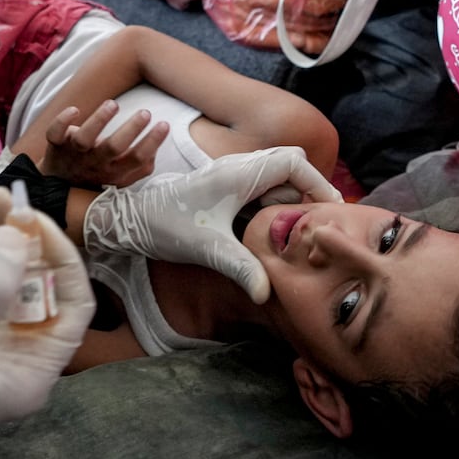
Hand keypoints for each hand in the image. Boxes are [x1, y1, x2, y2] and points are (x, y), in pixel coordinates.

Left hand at [39, 100, 167, 188]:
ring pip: (84, 139)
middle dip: (131, 130)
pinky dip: (62, 121)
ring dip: (99, 120)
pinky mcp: (56, 145)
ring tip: (113, 104)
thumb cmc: (96, 176)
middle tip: (146, 113)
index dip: (151, 143)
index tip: (164, 124)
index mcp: (114, 171)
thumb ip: (140, 167)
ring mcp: (74, 154)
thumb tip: (155, 149)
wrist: (57, 188)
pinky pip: (54, 133)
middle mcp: (95, 163)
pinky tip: (75, 110)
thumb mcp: (121, 179)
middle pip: (113, 148)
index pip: (137, 159)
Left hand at [80, 146, 342, 304]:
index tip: (332, 209)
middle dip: (305, 195)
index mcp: (238, 173)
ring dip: (287, 203)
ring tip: (292, 235)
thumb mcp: (206, 249)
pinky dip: (271, 207)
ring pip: (275, 180)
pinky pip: (259, 190)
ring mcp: (229, 177)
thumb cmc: (164, 225)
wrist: (126, 220)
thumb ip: (240, 268)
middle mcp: (237, 168)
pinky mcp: (222, 189)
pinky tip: (267, 234)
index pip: (294, 163)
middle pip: (290, 169)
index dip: (318, 182)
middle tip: (311, 228)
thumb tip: (266, 295)